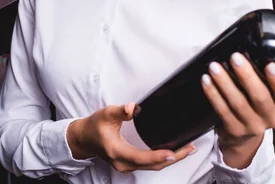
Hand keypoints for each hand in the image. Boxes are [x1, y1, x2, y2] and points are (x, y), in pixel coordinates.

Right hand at [67, 102, 195, 173]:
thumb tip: (134, 107)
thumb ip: (120, 110)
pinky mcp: (130, 164)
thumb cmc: (94, 126)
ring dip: (170, 160)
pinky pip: (149, 165)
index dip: (158, 156)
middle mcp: (123, 163)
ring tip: (187, 150)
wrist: (84, 138)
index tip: (173, 153)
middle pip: (152, 165)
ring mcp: (126, 166)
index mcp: (117, 151)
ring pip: (152, 167)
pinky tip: (174, 153)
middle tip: (190, 148)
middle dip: (173, 158)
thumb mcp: (106, 113)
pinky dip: (162, 160)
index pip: (141, 157)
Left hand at [201, 52, 274, 166]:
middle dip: (246, 75)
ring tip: (214, 67)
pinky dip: (213, 94)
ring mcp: (253, 126)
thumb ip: (262, 78)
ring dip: (225, 83)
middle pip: (260, 97)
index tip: (270, 65)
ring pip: (238, 103)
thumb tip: (248, 52)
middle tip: (235, 57)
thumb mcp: (267, 94)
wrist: (244, 137)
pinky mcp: (235, 130)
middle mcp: (271, 117)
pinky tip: (206, 81)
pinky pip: (222, 110)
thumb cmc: (254, 105)